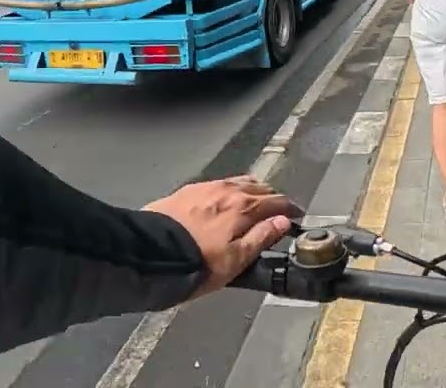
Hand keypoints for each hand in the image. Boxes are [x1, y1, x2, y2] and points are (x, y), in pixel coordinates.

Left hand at [144, 177, 302, 298]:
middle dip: (272, 199)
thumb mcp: (235, 260)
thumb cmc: (197, 263)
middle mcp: (229, 190)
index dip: (291, 209)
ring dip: (251, 192)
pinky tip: (224, 202)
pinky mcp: (188, 190)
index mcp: (245, 207)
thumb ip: (262, 237)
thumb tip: (284, 221)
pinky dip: (230, 191)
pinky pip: (218, 184)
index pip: (278, 201)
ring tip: (252, 204)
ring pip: (239, 182)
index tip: (296, 217)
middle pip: (260, 188)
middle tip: (275, 213)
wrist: (148, 253)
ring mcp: (207, 187)